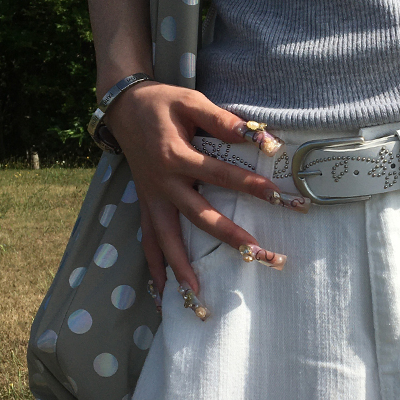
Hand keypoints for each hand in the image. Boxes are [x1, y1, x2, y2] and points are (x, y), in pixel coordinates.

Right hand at [104, 81, 302, 300]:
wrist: (123, 107)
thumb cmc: (162, 103)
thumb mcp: (191, 101)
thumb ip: (222, 119)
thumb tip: (259, 136)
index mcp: (175, 156)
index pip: (219, 174)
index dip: (248, 184)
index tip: (276, 196)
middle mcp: (163, 184)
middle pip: (200, 217)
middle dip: (231, 238)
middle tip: (261, 255)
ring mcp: (152, 199)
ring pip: (168, 241)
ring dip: (184, 270)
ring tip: (200, 299)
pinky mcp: (146, 206)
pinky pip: (148, 243)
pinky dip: (154, 269)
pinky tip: (163, 295)